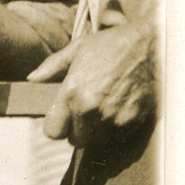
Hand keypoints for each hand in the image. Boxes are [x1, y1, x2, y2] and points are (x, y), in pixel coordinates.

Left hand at [28, 15, 156, 146]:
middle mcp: (89, 108)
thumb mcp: (79, 48)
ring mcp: (110, 117)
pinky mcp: (129, 121)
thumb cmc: (112, 44)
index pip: (52, 132)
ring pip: (95, 140)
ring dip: (98, 130)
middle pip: (75, 139)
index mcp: (71, 93)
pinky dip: (118, 126)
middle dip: (80, 128)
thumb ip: (52, 65)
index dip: (58, 126)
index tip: (65, 118)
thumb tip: (31, 78)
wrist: (152, 44)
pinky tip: (122, 105)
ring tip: (106, 106)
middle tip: (90, 108)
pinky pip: (116, 135)